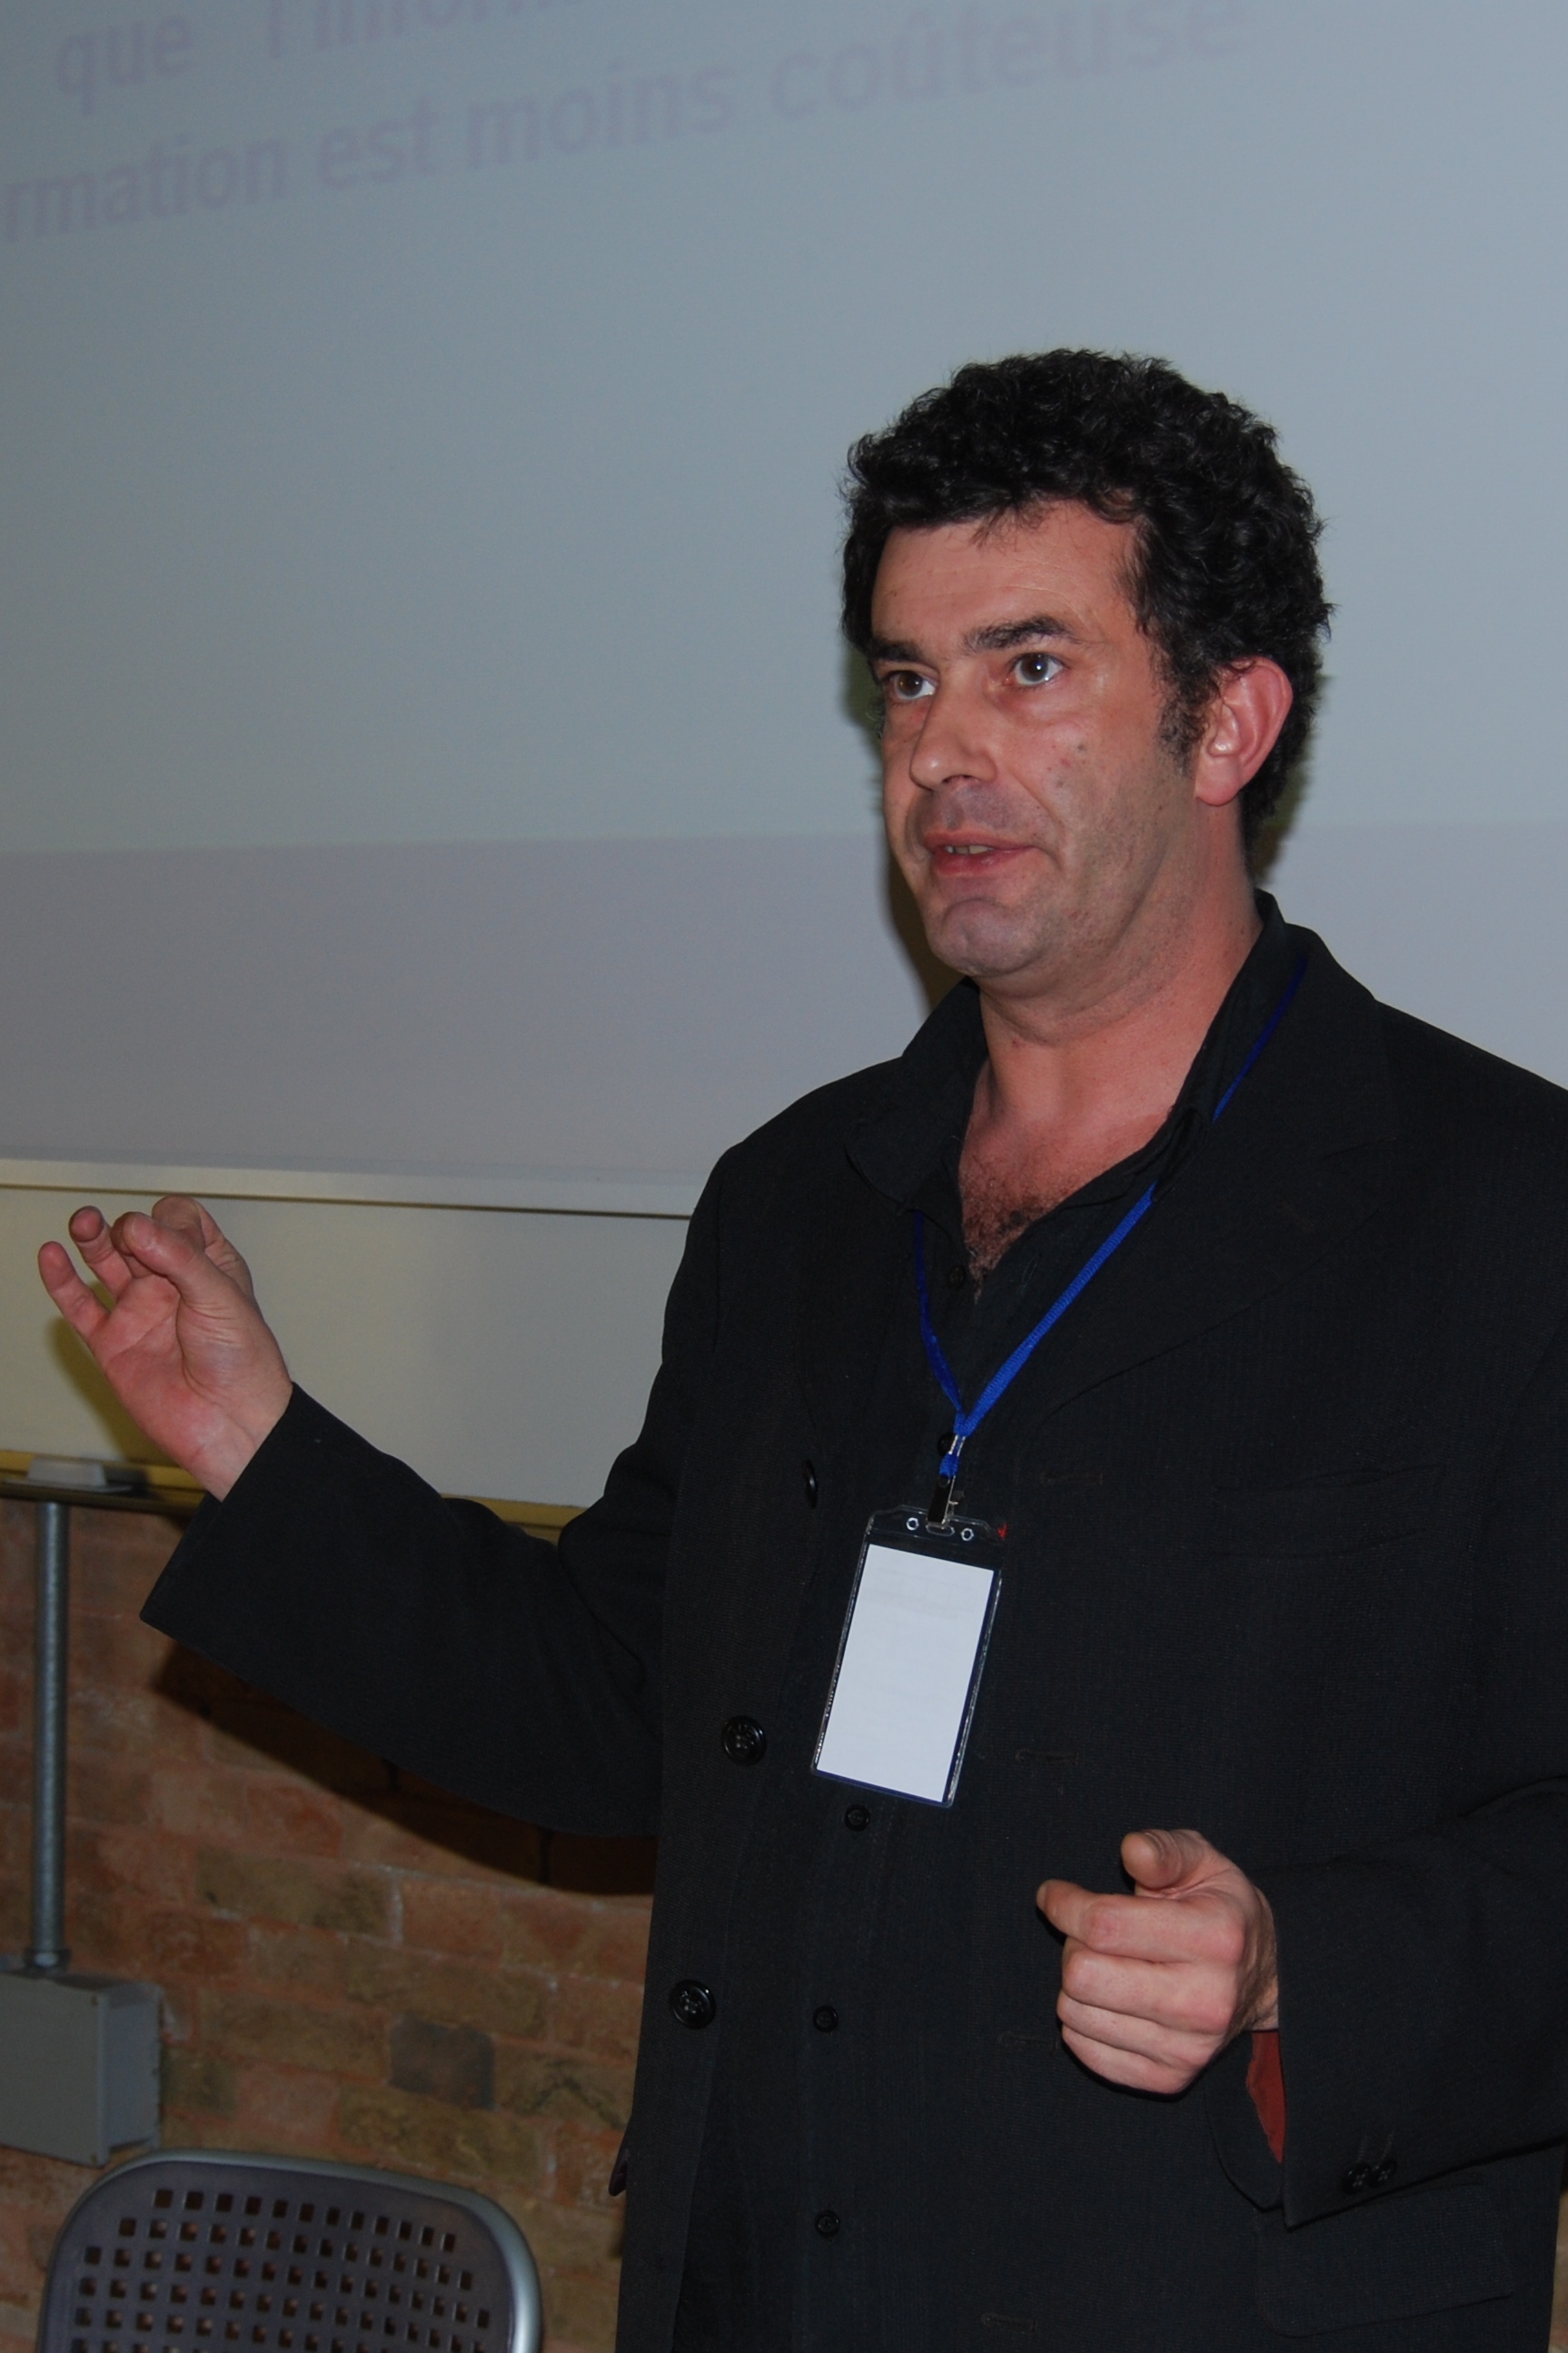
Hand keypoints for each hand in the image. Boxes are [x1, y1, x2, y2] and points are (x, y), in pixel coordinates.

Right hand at [38, 1196, 292, 1498]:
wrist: (231, 1423)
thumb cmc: (244, 1361)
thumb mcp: (221, 1295)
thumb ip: (179, 1257)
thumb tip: (133, 1226)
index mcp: (209, 1266)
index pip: (180, 1221)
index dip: (170, 1220)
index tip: (172, 1238)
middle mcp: (172, 1285)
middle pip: (138, 1237)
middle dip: (128, 1227)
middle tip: (127, 1236)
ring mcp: (140, 1313)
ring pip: (106, 1264)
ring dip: (93, 1239)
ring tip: (82, 1221)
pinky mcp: (113, 1344)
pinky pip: (79, 1307)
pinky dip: (62, 1281)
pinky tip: (51, 1255)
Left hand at [1038, 1827, 1277, 2094]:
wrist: (1264, 1979)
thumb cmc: (1219, 1908)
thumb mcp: (1203, 1861)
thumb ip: (1165, 1850)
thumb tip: (1131, 1850)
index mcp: (1215, 1938)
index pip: (1105, 1925)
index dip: (1064, 1904)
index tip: (1053, 1894)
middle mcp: (1205, 2001)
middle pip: (1082, 1975)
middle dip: (1072, 1943)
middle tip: (1090, 1932)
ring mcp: (1188, 2048)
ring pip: (1075, 2014)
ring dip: (1076, 1982)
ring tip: (1107, 1964)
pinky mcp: (1170, 2079)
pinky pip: (1085, 2051)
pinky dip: (1082, 2020)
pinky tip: (1109, 1998)